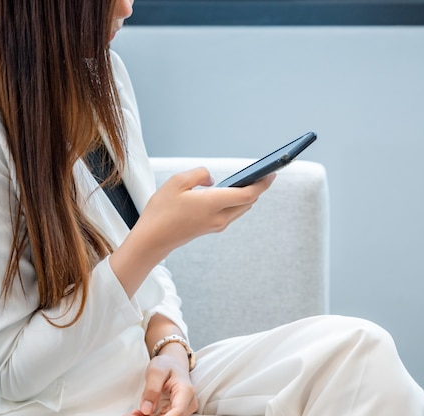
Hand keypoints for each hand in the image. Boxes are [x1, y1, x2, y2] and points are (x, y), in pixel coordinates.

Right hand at [110, 167, 274, 296]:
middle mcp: (219, 217)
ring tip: (249, 181)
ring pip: (240, 209)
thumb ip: (199, 175)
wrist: (152, 240)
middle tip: (262, 174)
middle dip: (257, 188)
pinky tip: (232, 193)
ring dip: (246, 196)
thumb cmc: (161, 210)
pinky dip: (235, 203)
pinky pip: (230, 213)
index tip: (271, 174)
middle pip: (247, 203)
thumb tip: (212, 180)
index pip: (247, 194)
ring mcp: (216, 225)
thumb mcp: (177, 182)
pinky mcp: (210, 229)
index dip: (262, 184)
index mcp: (213, 204)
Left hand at [128, 351, 197, 415]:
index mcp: (185, 391)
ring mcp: (184, 408)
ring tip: (134, 413)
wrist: (173, 363)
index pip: (177, 412)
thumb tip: (146, 410)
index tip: (145, 415)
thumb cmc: (166, 364)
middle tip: (133, 414)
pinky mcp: (177, 411)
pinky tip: (139, 413)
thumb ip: (151, 390)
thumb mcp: (156, 371)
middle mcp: (188, 402)